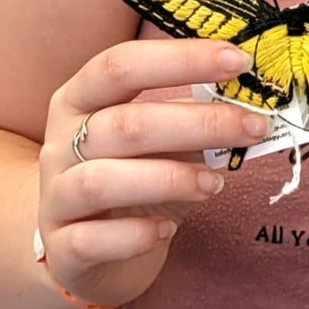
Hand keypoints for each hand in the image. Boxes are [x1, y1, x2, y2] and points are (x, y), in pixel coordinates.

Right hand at [36, 40, 270, 308]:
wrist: (87, 248)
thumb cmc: (135, 176)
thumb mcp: (162, 138)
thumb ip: (194, 116)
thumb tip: (253, 102)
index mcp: (81, 97)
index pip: (123, 65)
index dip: (182, 59)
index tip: (239, 62)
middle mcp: (61, 142)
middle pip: (125, 124)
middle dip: (199, 123)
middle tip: (253, 127)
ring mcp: (54, 196)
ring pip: (101, 180)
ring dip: (170, 179)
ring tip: (216, 184)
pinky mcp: (60, 248)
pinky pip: (91, 240)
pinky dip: (135, 235)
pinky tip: (168, 230)